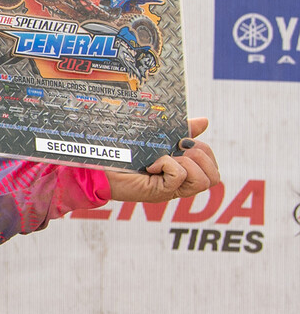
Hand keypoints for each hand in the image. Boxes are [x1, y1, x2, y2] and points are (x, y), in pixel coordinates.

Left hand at [104, 117, 218, 203]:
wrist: (98, 164)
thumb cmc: (126, 152)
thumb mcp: (159, 138)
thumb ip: (182, 131)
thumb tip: (205, 121)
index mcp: (184, 174)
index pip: (213, 169)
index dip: (204, 151)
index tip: (181, 142)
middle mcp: (180, 185)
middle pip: (214, 178)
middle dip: (200, 156)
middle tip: (176, 151)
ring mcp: (170, 190)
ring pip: (203, 181)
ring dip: (186, 163)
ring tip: (164, 159)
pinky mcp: (158, 192)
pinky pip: (179, 176)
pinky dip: (168, 165)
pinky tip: (151, 165)